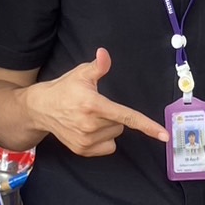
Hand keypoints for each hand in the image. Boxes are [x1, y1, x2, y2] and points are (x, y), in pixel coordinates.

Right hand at [31, 48, 167, 156]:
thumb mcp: (80, 74)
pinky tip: (88, 129)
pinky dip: (103, 139)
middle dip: (113, 116)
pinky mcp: (82, 150)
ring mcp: (86, 140)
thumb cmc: (64, 89)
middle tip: (95, 107)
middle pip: (121, 124)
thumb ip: (97, 66)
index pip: (126, 116)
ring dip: (108, 127)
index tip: (164, 135)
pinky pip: (108, 146)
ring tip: (89, 117)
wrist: (41, 109)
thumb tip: (104, 54)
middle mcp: (90, 125)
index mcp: (93, 105)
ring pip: (115, 135)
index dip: (147, 126)